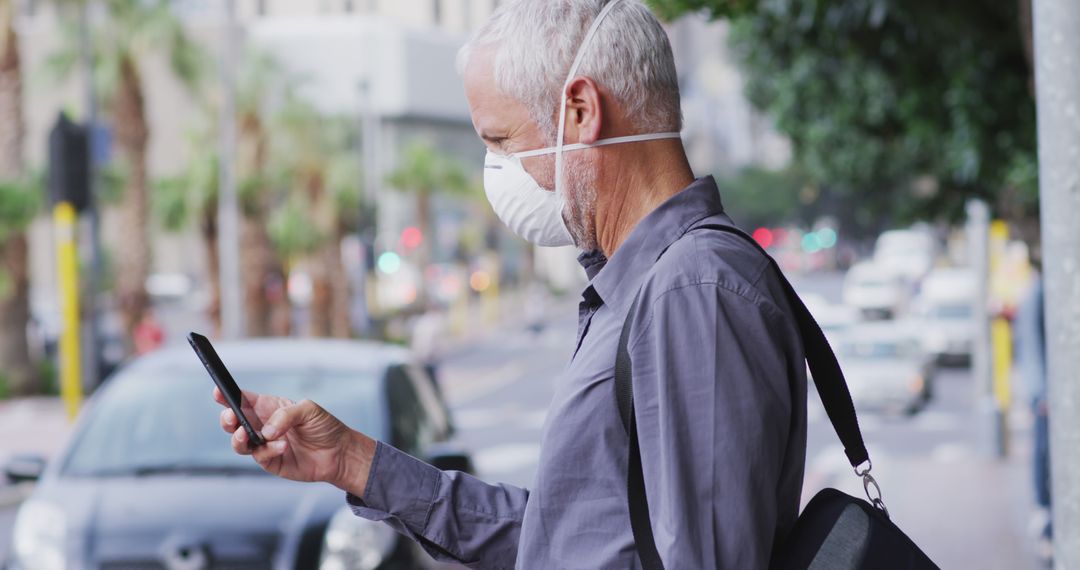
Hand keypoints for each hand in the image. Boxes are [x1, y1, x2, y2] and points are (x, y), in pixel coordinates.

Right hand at [214, 387, 376, 496]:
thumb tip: (265, 430)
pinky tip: (282, 446)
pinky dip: (268, 450)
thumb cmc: (325, 427)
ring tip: (246, 435)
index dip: (228, 395)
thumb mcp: (308, 410)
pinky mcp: (271, 462)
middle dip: (227, 419)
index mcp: (270, 407)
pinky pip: (260, 456)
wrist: (339, 453)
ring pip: (239, 443)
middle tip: (231, 418)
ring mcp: (265, 444)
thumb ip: (285, 415)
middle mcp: (264, 425)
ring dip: (239, 438)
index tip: (218, 391)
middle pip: (234, 422)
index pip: (244, 400)